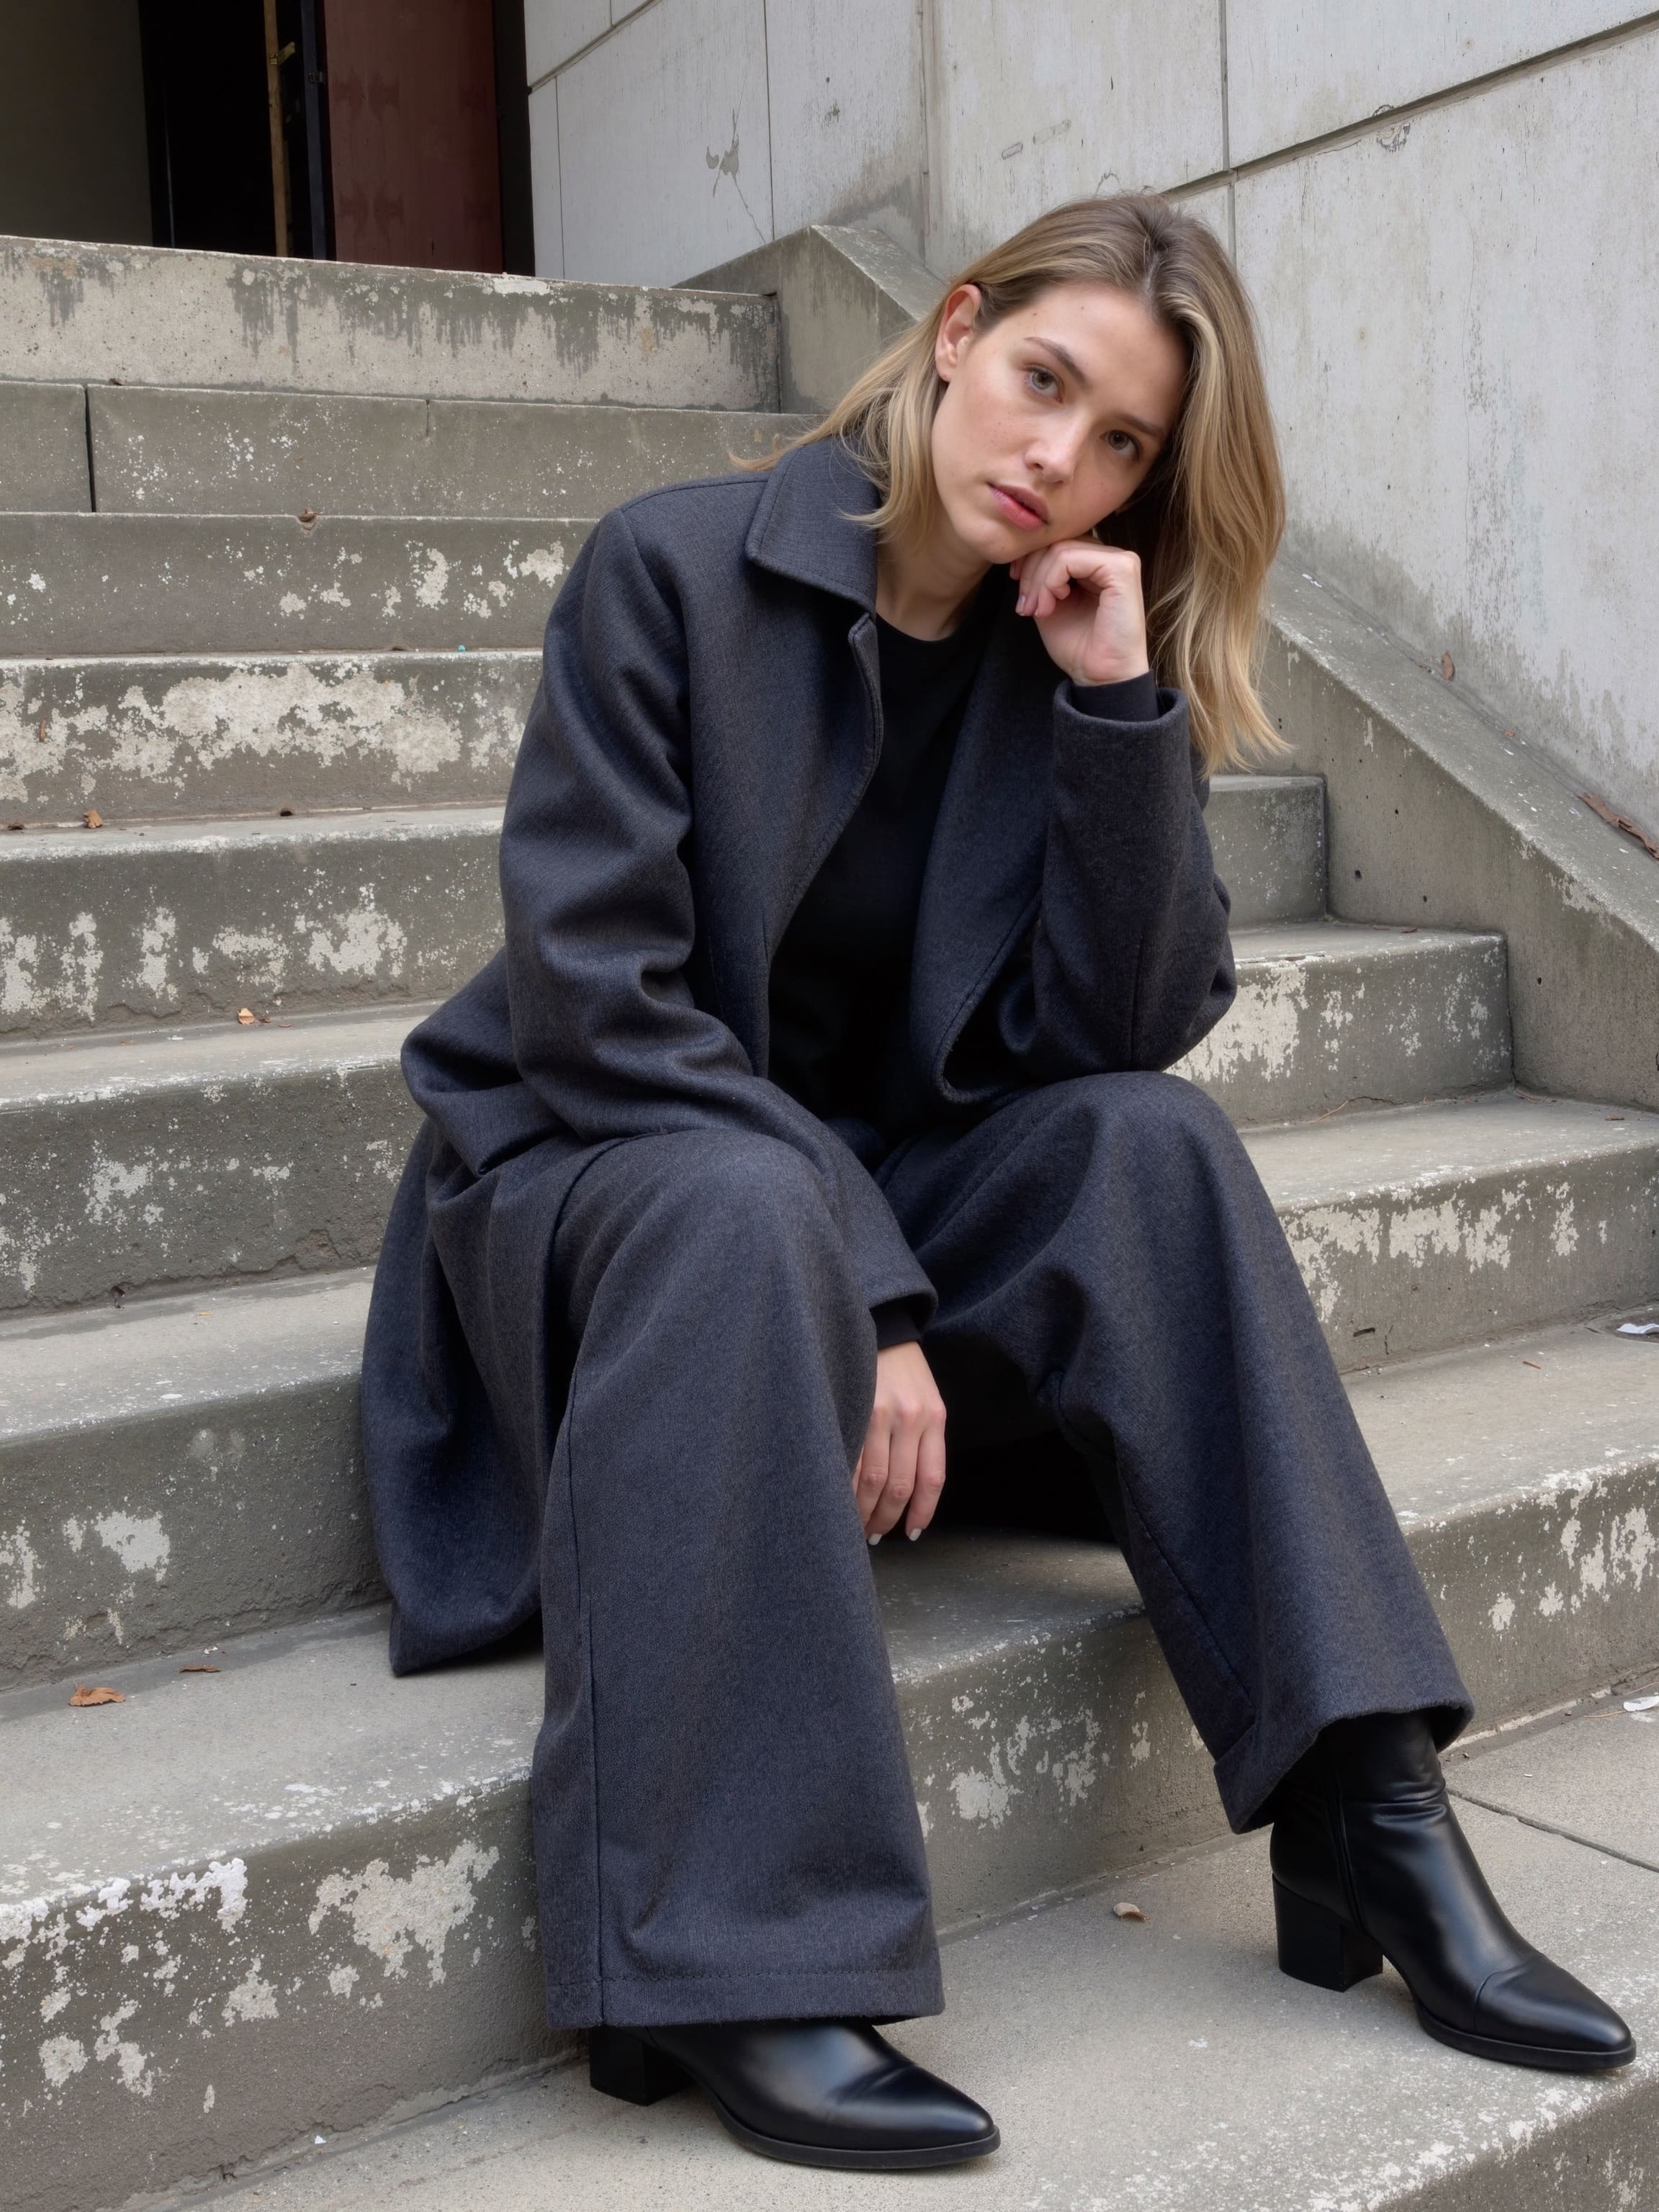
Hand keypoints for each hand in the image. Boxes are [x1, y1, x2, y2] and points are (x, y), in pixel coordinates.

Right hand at [854, 1342, 946, 1541]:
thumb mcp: (926, 1400)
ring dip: (865, 1510)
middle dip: (888, 1517)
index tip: (911, 1533)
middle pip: (900, 1485)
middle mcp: (910, 1418)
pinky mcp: (854, 1406)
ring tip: (856, 1525)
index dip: (921, 1511)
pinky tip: (840, 1501)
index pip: (932, 1478)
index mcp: (934, 1418)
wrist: (880, 1324)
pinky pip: (851, 1459)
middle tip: (874, 1534)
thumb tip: (908, 1491)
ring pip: (874, 1479)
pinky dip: (846, 1487)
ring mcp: (880, 1413)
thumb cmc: (902, 1369)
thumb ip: (922, 1439)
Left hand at [1010, 540, 1149, 686]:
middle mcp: (1110, 556)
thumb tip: (1020, 556)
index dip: (1030, 562)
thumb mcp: (1049, 604)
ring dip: (1038, 581)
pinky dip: (1051, 581)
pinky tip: (1052, 604)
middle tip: (1025, 607)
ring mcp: (1120, 559)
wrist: (1100, 676)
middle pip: (1056, 542)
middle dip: (1030, 573)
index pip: (1057, 543)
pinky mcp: (1122, 568)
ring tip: (1038, 611)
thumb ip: (1040, 577)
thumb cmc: (1078, 647)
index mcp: (1095, 563)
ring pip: (1060, 549)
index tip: (1020, 594)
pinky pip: (1070, 557)